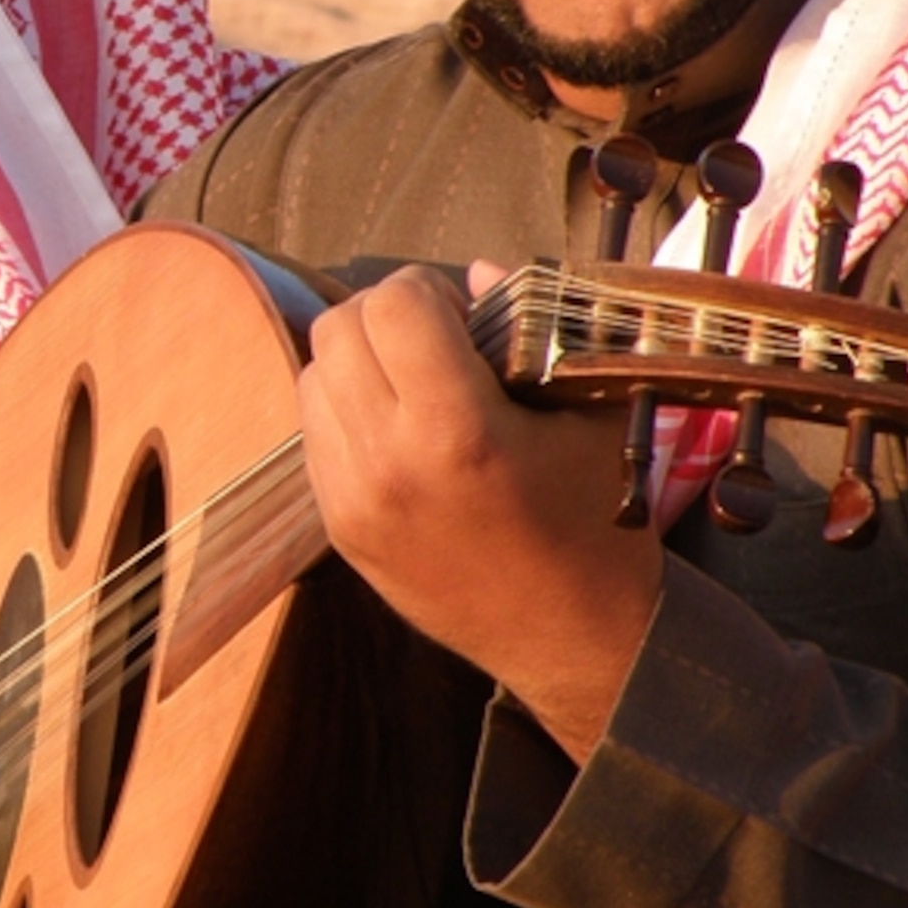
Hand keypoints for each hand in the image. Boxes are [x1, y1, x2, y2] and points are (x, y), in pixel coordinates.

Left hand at [297, 263, 662, 757]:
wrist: (570, 636)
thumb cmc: (594, 518)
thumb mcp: (588, 411)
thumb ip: (533, 328)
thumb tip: (477, 271)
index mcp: (458, 430)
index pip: (397, 304)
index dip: (432, 290)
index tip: (468, 316)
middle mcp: (389, 463)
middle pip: (340, 327)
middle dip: (389, 316)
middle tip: (439, 340)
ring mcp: (352, 499)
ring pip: (313, 374)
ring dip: (359, 359)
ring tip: (416, 382)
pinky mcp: (338, 526)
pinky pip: (313, 430)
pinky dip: (346, 409)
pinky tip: (401, 427)